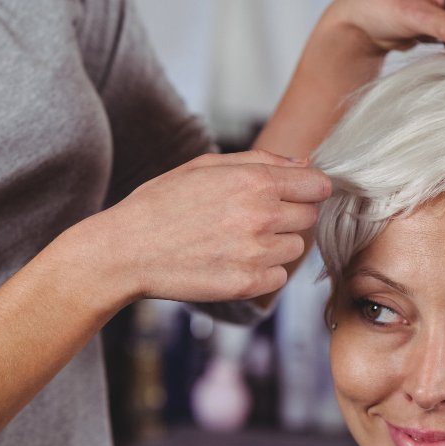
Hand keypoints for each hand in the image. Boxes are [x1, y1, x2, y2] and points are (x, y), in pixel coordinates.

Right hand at [82, 150, 331, 304]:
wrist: (126, 250)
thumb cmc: (162, 204)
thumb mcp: (206, 165)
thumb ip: (260, 160)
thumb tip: (303, 162)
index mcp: (255, 181)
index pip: (317, 185)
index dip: (309, 188)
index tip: (296, 193)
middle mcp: (262, 216)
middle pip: (309, 216)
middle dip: (289, 215)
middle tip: (254, 218)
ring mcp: (257, 253)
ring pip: (295, 248)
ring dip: (276, 245)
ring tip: (236, 240)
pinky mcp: (248, 284)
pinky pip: (278, 277)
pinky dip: (263, 272)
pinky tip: (232, 261)